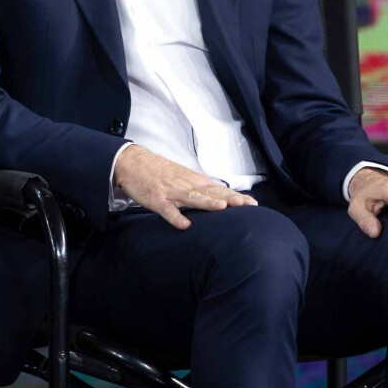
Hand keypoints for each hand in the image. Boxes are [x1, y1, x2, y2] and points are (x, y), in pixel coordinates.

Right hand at [113, 145, 256, 229]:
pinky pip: (167, 210)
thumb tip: (222, 199)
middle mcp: (187, 185)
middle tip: (246, 205)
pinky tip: (184, 225)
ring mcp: (172, 192)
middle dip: (229, 198)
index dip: (236, 196)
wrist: (134, 162)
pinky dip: (176, 217)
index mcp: (195, 181)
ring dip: (207, 202)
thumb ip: (201, 189)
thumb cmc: (161, 173)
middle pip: (211, 192)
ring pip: (192, 198)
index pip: (220, 189)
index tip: (253, 203)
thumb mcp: (184, 178)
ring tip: (221, 207)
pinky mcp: (157, 199)